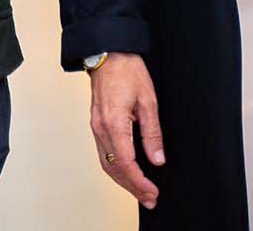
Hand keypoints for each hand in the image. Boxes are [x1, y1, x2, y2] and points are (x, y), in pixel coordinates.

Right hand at [89, 53, 164, 209]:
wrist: (108, 53)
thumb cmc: (128, 71)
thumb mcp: (148, 100)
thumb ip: (152, 132)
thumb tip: (157, 158)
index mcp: (114, 122)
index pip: (125, 163)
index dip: (139, 181)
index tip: (152, 191)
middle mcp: (101, 128)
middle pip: (114, 168)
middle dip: (132, 187)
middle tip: (149, 198)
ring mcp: (95, 126)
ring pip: (106, 163)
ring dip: (122, 181)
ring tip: (140, 191)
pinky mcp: (96, 124)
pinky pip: (103, 153)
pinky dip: (115, 167)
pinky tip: (126, 172)